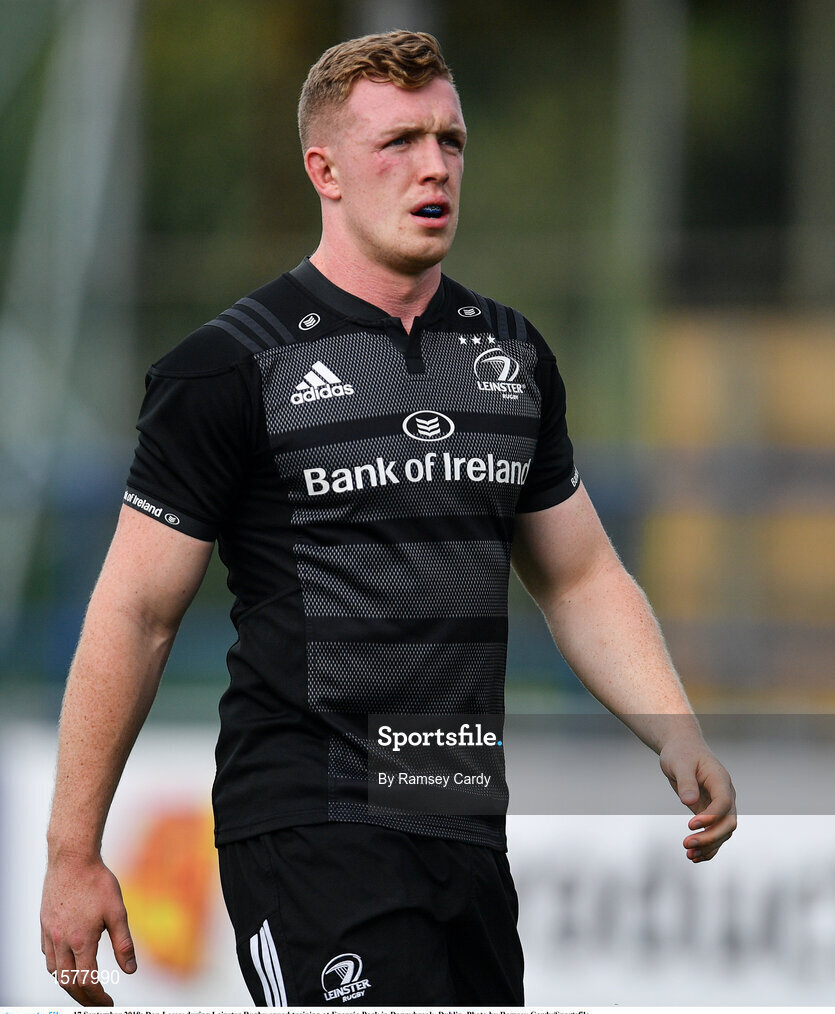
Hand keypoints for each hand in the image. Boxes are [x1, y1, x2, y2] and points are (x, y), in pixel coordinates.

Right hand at [41, 853, 135, 1005]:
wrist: (72, 859)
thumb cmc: (97, 882)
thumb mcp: (117, 911)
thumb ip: (123, 943)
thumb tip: (130, 970)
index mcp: (81, 940)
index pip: (88, 982)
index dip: (98, 997)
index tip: (108, 1004)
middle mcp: (61, 941)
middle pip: (68, 983)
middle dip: (83, 998)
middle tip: (97, 1003)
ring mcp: (50, 934)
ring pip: (55, 971)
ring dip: (69, 984)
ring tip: (84, 987)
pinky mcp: (44, 925)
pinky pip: (48, 955)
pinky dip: (58, 966)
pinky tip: (68, 962)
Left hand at [659, 739, 736, 862]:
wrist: (682, 750)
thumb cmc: (680, 753)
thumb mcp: (679, 763)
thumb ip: (686, 781)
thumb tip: (689, 802)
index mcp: (720, 780)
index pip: (724, 803)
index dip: (711, 816)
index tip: (690, 825)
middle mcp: (725, 795)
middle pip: (728, 822)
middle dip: (710, 836)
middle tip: (687, 844)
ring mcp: (720, 806)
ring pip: (723, 832)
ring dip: (709, 846)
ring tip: (689, 855)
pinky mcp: (711, 814)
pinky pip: (715, 834)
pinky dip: (708, 847)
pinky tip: (693, 857)